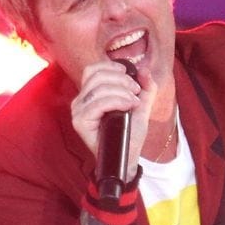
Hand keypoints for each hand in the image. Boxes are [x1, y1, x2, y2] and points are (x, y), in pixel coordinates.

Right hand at [70, 61, 156, 180]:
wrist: (128, 157)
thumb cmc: (130, 133)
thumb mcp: (141, 106)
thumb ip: (145, 87)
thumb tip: (144, 69)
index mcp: (90, 94)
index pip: (93, 69)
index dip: (112, 67)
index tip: (131, 76)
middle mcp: (80, 101)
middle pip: (97, 76)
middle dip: (122, 79)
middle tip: (136, 91)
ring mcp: (78, 112)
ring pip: (99, 88)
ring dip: (122, 91)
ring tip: (134, 102)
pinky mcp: (80, 122)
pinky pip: (98, 103)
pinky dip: (117, 101)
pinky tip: (128, 107)